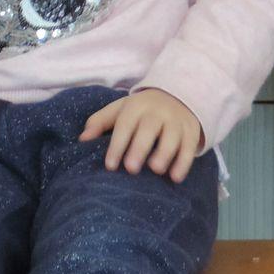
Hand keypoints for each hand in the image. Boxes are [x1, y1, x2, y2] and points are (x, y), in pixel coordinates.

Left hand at [79, 89, 202, 180]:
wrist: (177, 95)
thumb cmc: (141, 111)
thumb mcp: (120, 110)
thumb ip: (101, 122)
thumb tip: (82, 139)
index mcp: (136, 106)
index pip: (125, 124)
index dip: (117, 144)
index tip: (109, 165)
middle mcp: (157, 111)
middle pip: (149, 128)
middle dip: (139, 148)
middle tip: (131, 169)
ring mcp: (176, 120)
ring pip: (171, 136)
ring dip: (164, 153)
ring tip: (155, 170)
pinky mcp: (191, 131)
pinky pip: (189, 146)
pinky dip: (184, 161)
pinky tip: (175, 177)